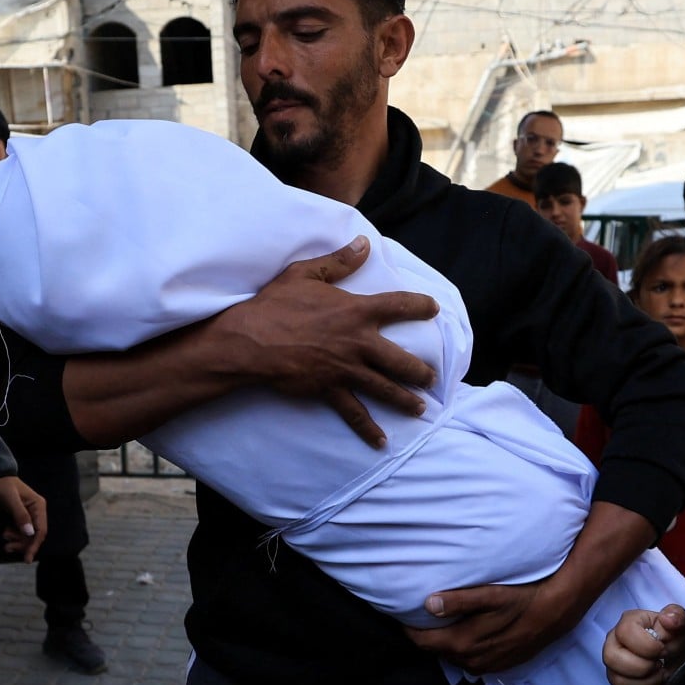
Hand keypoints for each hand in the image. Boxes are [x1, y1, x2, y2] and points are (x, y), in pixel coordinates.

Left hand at [0, 476, 46, 562]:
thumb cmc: (3, 486)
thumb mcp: (11, 500)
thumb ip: (20, 516)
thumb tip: (30, 533)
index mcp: (39, 506)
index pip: (41, 530)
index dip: (35, 545)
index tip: (28, 558)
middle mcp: (37, 512)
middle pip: (35, 535)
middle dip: (23, 544)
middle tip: (8, 548)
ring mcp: (30, 515)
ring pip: (28, 534)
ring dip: (18, 540)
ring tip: (4, 539)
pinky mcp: (22, 517)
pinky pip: (22, 531)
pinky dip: (15, 536)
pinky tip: (6, 535)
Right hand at [217, 236, 439, 446]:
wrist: (250, 341)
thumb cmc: (275, 305)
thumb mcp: (305, 274)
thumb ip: (338, 261)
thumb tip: (364, 243)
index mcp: (356, 311)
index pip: (399, 306)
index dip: (420, 306)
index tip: (434, 309)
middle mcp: (359, 342)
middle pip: (401, 360)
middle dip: (420, 371)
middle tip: (433, 377)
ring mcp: (347, 369)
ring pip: (385, 388)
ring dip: (406, 400)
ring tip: (422, 408)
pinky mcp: (330, 390)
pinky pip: (354, 413)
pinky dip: (368, 428)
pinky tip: (382, 441)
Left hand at [404, 578, 572, 674]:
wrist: (555, 613)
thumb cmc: (523, 599)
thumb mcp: (491, 595)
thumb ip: (459, 601)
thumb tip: (428, 604)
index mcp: (463, 643)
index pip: (422, 641)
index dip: (409, 627)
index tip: (402, 612)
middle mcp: (470, 660)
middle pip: (435, 649)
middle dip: (425, 633)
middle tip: (420, 613)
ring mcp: (484, 665)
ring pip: (451, 655)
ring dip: (445, 640)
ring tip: (443, 620)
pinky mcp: (495, 665)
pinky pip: (468, 660)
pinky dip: (462, 646)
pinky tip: (467, 630)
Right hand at [603, 605, 684, 684]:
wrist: (678, 657)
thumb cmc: (676, 637)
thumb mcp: (682, 624)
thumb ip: (677, 616)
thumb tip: (667, 618)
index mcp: (628, 622)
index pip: (625, 631)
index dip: (647, 645)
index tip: (663, 649)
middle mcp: (614, 642)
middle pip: (612, 658)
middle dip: (643, 666)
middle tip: (660, 663)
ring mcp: (614, 663)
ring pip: (618, 680)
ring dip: (647, 682)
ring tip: (660, 673)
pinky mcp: (618, 681)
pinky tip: (656, 682)